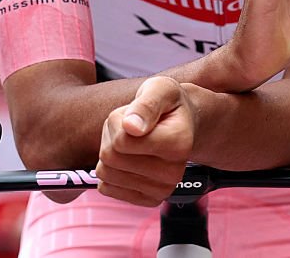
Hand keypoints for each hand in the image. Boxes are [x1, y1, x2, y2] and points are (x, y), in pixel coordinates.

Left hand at [96, 76, 195, 206]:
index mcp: (178, 143)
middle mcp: (173, 172)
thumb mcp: (159, 89)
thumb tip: (131, 127)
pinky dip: (111, 171)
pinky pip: (107, 188)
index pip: (121, 142)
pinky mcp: (149, 200)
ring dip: (110, 152)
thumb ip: (145, 104)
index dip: (118, 122)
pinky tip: (130, 159)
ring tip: (131, 141)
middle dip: (112, 137)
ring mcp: (162, 190)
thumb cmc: (169, 104)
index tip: (135, 115)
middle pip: (111, 157)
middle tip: (132, 128)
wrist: (183, 125)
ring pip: (106, 173)